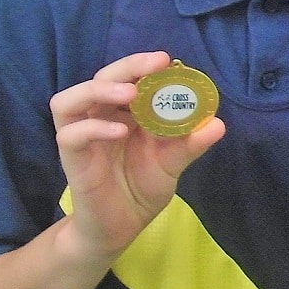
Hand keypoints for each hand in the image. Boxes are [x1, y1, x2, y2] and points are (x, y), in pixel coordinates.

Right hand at [50, 51, 224, 261]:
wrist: (121, 228)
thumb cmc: (142, 189)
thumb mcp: (172, 164)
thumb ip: (190, 144)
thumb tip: (217, 123)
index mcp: (124, 113)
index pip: (127, 78)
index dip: (143, 65)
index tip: (167, 60)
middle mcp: (99, 118)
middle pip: (100, 79)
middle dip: (127, 67)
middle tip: (155, 64)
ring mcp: (81, 137)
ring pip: (70, 101)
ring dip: (99, 91)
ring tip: (130, 93)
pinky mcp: (71, 159)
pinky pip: (70, 135)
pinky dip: (93, 129)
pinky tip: (120, 131)